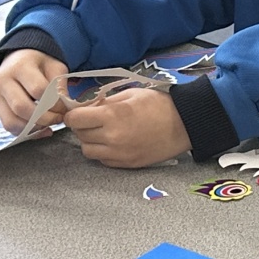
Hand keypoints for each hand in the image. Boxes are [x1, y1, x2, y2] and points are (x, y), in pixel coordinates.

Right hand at [0, 49, 71, 133]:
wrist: (19, 58)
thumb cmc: (39, 63)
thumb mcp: (55, 66)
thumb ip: (60, 84)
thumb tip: (64, 106)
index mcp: (21, 67)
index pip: (38, 90)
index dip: (55, 103)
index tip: (64, 108)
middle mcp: (4, 80)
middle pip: (22, 107)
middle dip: (44, 118)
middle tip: (58, 118)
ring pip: (12, 121)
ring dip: (33, 127)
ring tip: (48, 124)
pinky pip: (8, 125)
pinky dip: (25, 131)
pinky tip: (39, 128)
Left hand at [63, 87, 191, 167]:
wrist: (185, 124)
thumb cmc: (160, 105)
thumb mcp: (130, 94)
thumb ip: (105, 101)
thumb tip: (87, 107)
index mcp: (112, 116)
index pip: (74, 119)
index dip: (74, 114)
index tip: (79, 112)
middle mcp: (112, 138)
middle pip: (79, 135)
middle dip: (83, 126)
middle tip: (94, 120)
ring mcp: (119, 154)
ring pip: (88, 151)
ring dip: (91, 141)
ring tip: (105, 132)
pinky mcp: (127, 164)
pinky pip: (103, 160)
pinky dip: (104, 152)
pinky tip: (116, 142)